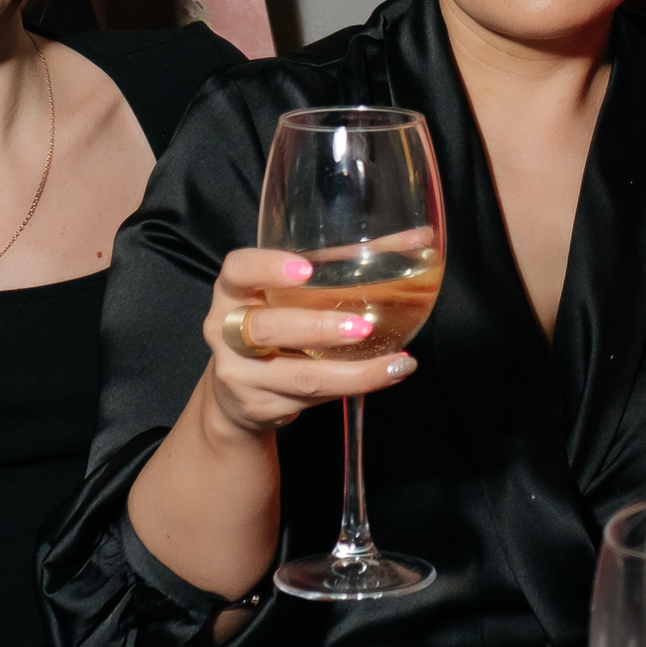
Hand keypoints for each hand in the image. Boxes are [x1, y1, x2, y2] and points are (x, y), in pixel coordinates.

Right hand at [197, 247, 417, 437]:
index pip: (238, 270)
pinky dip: (351, 388)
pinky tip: (382, 378)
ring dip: (353, 373)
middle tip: (362, 327)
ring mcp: (240, 374)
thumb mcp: (296, 292)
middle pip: (267, 328)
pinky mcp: (260, 407)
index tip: (305, 269)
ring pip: (299, 377)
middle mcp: (227, 332)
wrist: (237, 392)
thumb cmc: (280, 322)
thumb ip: (345, 262)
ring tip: (395, 364)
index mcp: (234, 291)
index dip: (267, 267)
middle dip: (318, 328)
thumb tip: (418, 239)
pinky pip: (310, 399)